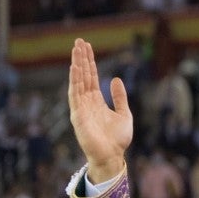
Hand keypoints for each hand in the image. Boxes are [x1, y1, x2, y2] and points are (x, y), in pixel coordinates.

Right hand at [68, 39, 132, 182]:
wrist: (113, 156)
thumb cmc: (117, 139)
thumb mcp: (124, 113)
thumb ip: (119, 97)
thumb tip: (115, 79)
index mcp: (96, 101)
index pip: (91, 77)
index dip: (89, 62)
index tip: (87, 47)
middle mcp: (86, 102)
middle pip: (83, 76)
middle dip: (81, 58)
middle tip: (79, 40)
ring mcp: (81, 108)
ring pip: (78, 81)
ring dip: (77, 65)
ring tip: (76, 49)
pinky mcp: (78, 115)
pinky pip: (75, 94)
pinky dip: (74, 80)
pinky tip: (74, 68)